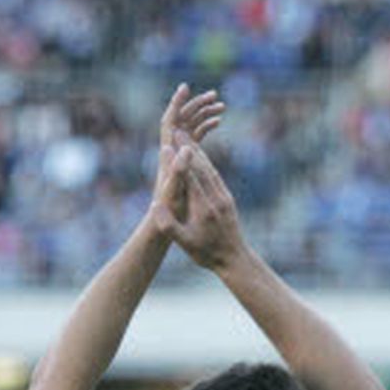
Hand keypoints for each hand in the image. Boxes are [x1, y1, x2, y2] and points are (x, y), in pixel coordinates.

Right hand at [150, 141, 246, 271]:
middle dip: (187, 148)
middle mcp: (216, 198)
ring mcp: (224, 197)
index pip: (189, 177)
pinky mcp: (227, 199)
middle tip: (175, 131)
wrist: (234, 259)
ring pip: (210, 169)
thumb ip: (169, 225)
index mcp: (203, 207)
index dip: (178, 159)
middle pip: (201, 167)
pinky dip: (206, 164)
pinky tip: (200, 158)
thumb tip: (155, 206)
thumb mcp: (185, 243)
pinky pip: (216, 176)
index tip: (167, 144)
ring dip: (197, 153)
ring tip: (186, 138)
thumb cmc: (206, 253)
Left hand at [153, 83, 223, 199]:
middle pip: (181, 119)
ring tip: (221, 106)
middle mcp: (171, 150)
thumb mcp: (175, 191)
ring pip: (189, 125)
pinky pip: (195, 135)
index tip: (186, 87)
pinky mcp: (186, 161)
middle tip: (215, 95)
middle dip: (196, 105)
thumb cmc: (169, 210)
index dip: (176, 104)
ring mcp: (179, 154)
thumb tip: (188, 147)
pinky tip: (218, 122)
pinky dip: (205, 126)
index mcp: (168, 154)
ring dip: (203, 113)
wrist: (164, 222)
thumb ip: (179, 170)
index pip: (170, 122)